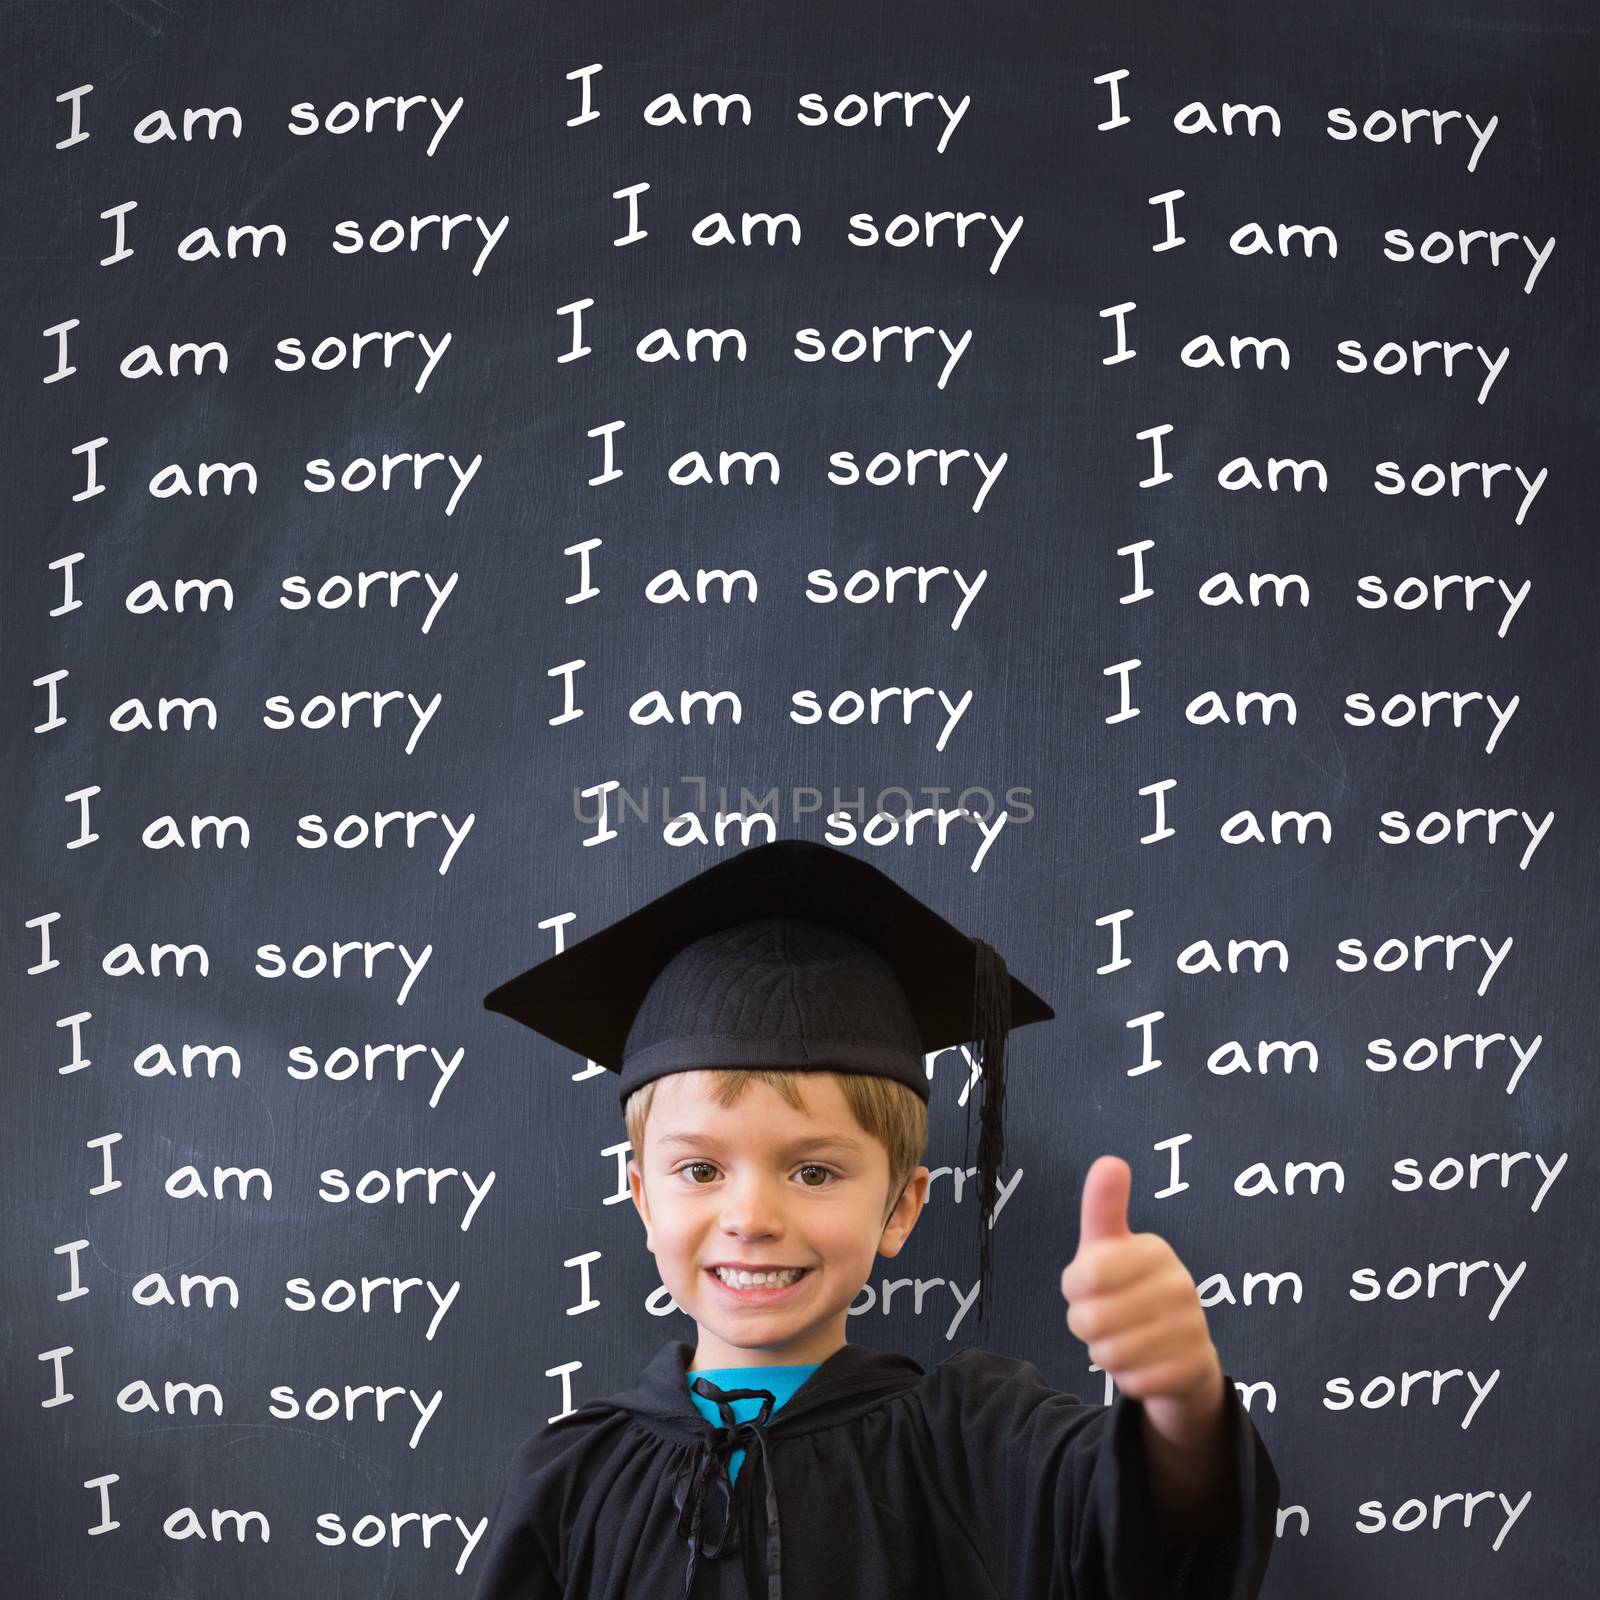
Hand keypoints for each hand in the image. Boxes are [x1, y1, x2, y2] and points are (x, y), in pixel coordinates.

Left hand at [1060, 1155, 1224, 1442]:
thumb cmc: (1131, 1291)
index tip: (1091, 1286)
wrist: (1182, 1353)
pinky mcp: (1194, 1368)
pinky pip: (1132, 1382)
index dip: (1074, 1290)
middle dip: (1086, 1326)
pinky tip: (1144, 1364)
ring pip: (1108, 1354)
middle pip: (1089, 1319)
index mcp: (1154, 1250)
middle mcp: (1180, 1284)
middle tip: (1107, 1318)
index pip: (1083, 1275)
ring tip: (1125, 1339)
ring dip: (1105, 1354)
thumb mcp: (1109, 1249)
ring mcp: (1191, 1327)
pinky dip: (1128, 1379)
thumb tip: (1110, 1161)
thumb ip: (1103, 1208)